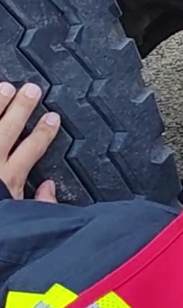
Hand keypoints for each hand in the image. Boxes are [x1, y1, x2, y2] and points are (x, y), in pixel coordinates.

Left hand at [0, 83, 59, 201]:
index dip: (44, 131)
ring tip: (4, 88)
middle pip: (8, 129)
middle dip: (22, 108)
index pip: (32, 148)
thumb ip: (40, 205)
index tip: (53, 118)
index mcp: (9, 180)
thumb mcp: (23, 220)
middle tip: (32, 90)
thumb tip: (49, 188)